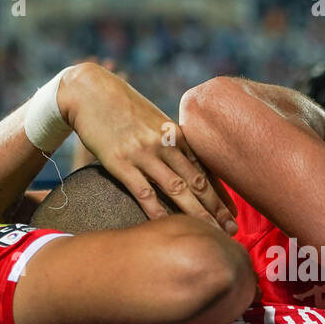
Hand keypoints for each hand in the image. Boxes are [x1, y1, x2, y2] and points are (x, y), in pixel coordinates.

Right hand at [59, 64, 236, 231]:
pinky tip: (168, 228)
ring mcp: (143, 153)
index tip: (235, 214)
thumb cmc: (122, 107)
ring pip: (176, 188)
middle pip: (197, 181)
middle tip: (232, 231)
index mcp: (176, 134)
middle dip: (217, 208)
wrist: (89, 90)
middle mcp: (165, 144)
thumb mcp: (153, 120)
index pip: (206, 168)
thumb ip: (171, 141)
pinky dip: (157, 211)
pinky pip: (143, 191)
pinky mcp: (120, 162)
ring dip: (196, 213)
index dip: (221, 194)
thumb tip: (186, 164)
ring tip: (211, 233)